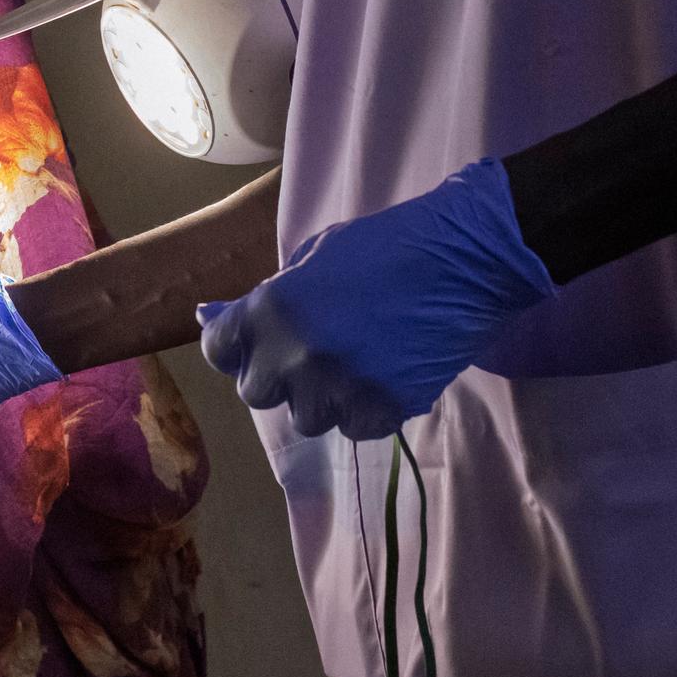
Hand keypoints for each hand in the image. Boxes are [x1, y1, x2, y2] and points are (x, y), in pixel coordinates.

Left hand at [197, 158, 553, 439]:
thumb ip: (266, 298)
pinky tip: (384, 376)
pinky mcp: (381, 411)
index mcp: (270, 309)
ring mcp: (337, 388)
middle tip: (311, 354)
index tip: (255, 345)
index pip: (218, 350)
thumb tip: (212, 316)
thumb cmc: (385, 246)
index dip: (235, 348)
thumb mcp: (312, 258)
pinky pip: (355, 429)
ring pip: (307, 419)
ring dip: (323, 398)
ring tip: (355, 365)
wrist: (463, 259)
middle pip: (257, 394)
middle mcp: (294, 355)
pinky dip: (366, 410)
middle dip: (279, 376)